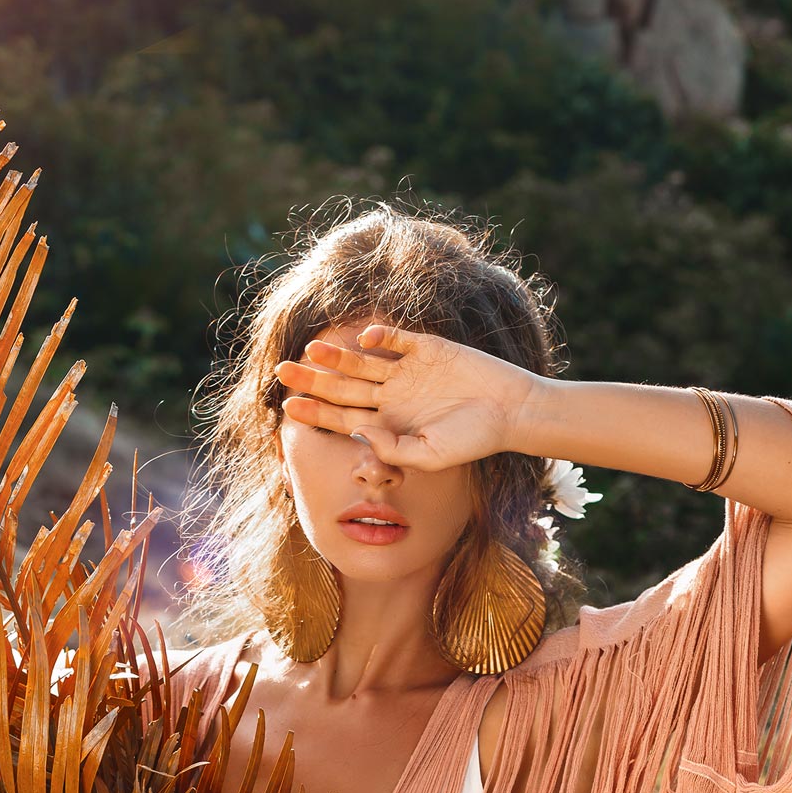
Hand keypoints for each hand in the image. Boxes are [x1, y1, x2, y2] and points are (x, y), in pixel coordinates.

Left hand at [273, 323, 542, 472]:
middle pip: (343, 387)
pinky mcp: (428, 348)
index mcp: (389, 424)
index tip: (287, 407)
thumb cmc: (473, 440)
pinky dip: (380, 337)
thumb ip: (393, 448)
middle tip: (281, 371)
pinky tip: (363, 339)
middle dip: (313, 381)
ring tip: (310, 350)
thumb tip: (358, 431)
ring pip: (363, 361)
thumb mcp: (430, 455)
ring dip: (337, 356)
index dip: (315, 412)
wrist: (510, 411)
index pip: (343, 417)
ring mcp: (408, 371)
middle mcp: (392, 397)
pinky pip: (396, 339)